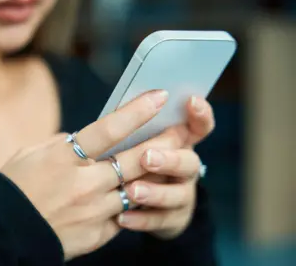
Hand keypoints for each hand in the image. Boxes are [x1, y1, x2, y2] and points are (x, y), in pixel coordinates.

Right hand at [0, 90, 174, 259]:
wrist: (2, 233)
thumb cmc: (14, 188)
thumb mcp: (31, 155)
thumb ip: (61, 145)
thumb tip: (82, 140)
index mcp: (63, 158)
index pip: (108, 130)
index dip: (137, 111)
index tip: (159, 97)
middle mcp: (83, 183)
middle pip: (134, 159)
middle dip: (162, 142)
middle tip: (181, 130)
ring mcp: (93, 211)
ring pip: (137, 189)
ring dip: (154, 175)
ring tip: (170, 162)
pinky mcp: (97, 233)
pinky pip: (123, 216)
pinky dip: (130, 203)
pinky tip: (138, 194)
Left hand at [116, 97, 214, 238]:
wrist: (145, 204)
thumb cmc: (134, 163)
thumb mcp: (136, 143)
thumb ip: (135, 129)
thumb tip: (120, 109)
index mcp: (180, 143)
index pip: (199, 126)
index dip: (200, 114)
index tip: (190, 101)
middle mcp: (187, 168)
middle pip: (188, 162)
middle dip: (169, 159)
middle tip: (147, 158)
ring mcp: (183, 195)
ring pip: (176, 194)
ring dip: (155, 192)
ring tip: (132, 191)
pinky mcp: (173, 220)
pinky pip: (158, 221)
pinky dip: (140, 219)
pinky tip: (122, 218)